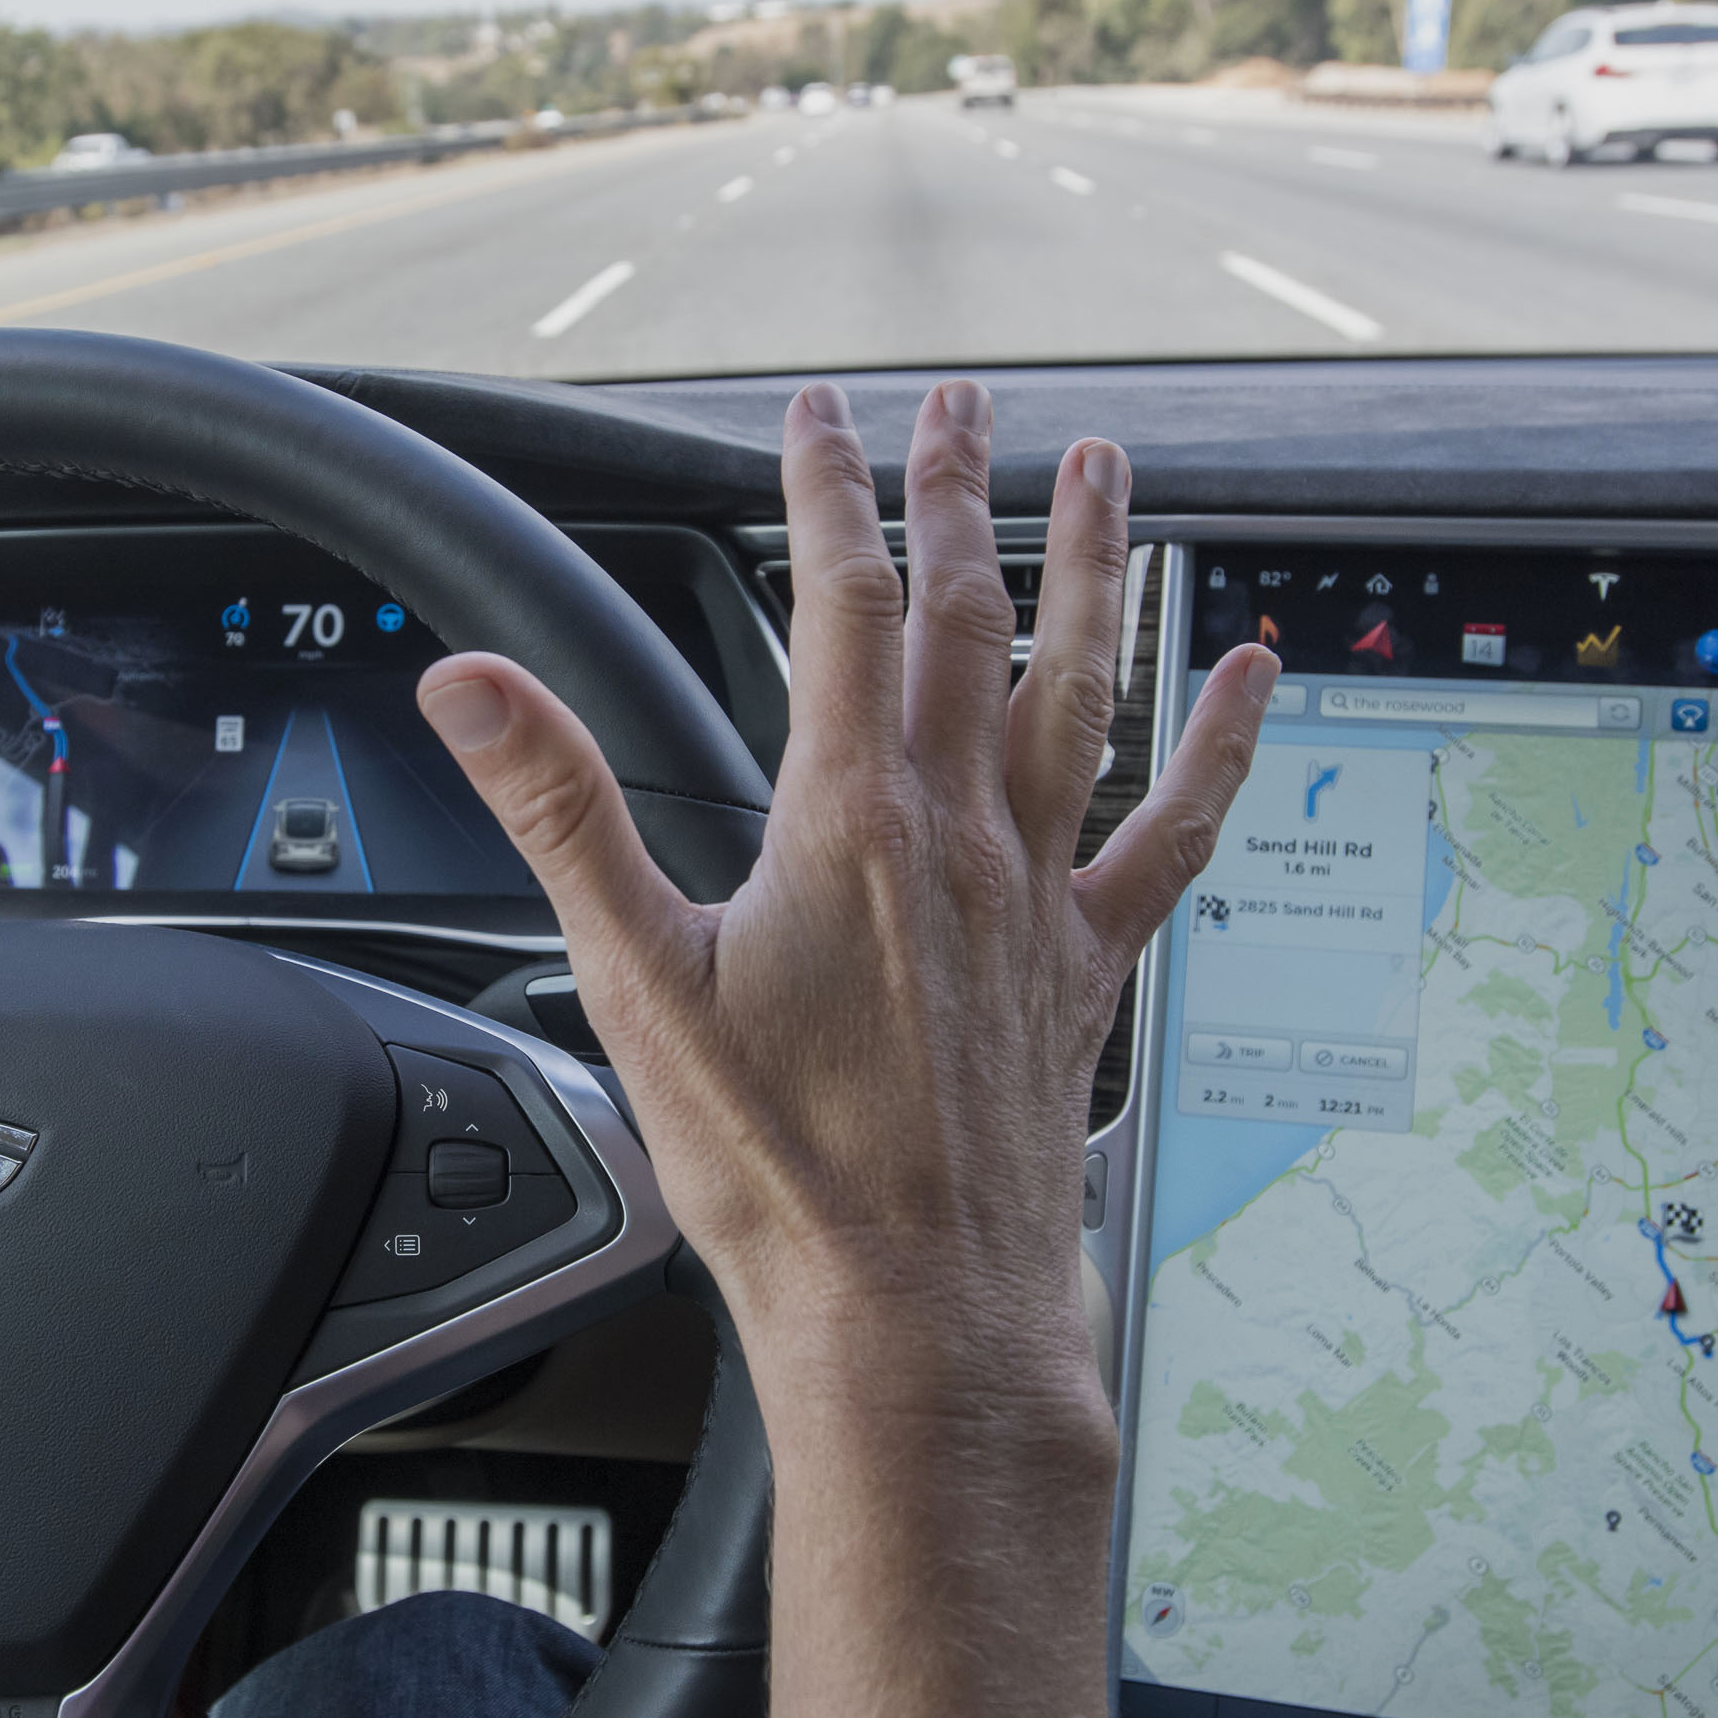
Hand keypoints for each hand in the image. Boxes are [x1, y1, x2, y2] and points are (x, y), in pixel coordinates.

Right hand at [416, 379, 1273, 1436]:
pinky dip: (1216, 744)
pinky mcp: (1085, 969)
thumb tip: (471, 688)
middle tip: (959, 401)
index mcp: (847, 821)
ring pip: (1081, 687)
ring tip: (1102, 467)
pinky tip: (1247, 672)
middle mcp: (961, 835)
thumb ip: (559, 811)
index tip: (821, 414)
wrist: (915, 1315)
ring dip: (1090, 566)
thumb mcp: (636, 983)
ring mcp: (1039, 897)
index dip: (826, 492)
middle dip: (954, 494)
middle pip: (966, 616)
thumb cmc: (780, 1175)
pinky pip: (1171, 831)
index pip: (838, 602)